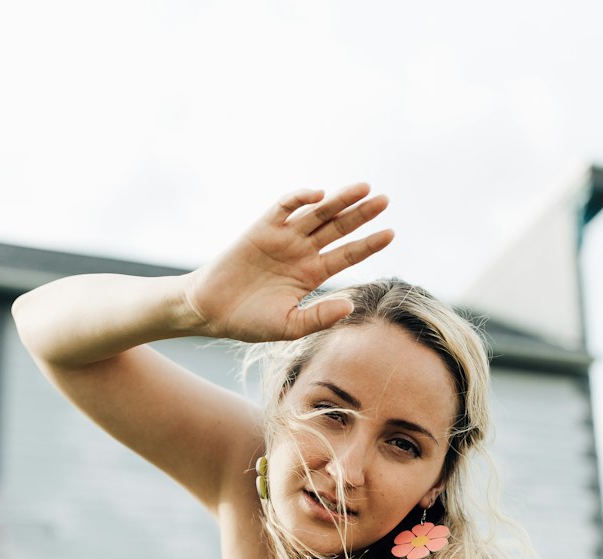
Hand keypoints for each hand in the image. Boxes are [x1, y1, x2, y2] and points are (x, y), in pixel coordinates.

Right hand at [182, 183, 392, 342]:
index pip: (347, 254)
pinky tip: (318, 195)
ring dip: (339, 200)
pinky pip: (284, 206)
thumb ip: (319, 316)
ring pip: (317, 213)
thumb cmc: (250, 322)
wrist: (212, 310)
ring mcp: (283, 237)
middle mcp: (302, 252)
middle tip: (385, 200)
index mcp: (312, 274)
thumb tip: (351, 304)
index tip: (391, 233)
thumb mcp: (290, 326)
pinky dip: (300, 198)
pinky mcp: (262, 228)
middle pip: (338, 228)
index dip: (369, 244)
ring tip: (363, 188)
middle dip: (361, 214)